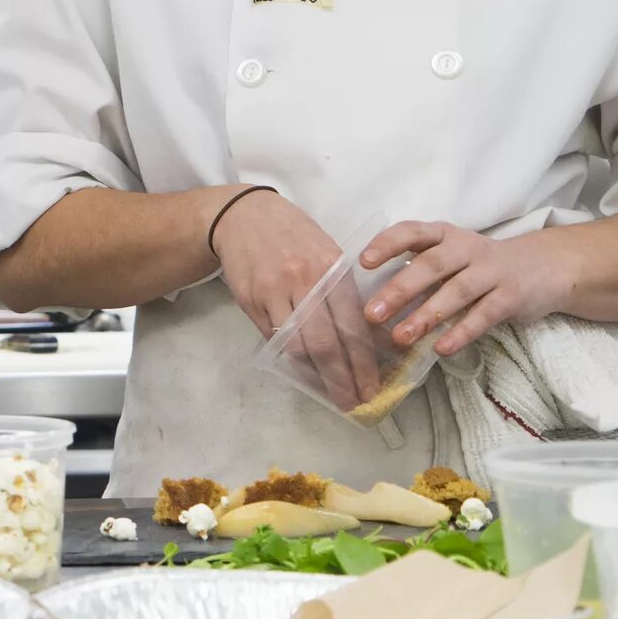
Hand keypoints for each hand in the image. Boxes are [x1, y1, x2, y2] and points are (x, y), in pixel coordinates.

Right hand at [212, 190, 378, 410]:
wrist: (245, 215)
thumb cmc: (295, 235)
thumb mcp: (328, 253)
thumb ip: (343, 293)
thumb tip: (366, 340)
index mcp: (332, 269)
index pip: (353, 325)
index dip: (363, 363)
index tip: (372, 388)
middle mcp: (305, 281)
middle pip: (326, 344)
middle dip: (342, 380)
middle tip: (354, 402)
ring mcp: (274, 292)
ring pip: (298, 346)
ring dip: (317, 376)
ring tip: (332, 393)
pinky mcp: (251, 300)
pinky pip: (275, 338)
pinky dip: (291, 358)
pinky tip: (304, 370)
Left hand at [360, 222, 567, 357]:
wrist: (544, 266)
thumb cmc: (480, 264)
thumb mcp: (451, 254)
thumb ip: (419, 267)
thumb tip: (373, 297)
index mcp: (445, 235)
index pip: (413, 231)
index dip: (388, 244)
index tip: (363, 262)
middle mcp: (467, 248)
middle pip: (431, 265)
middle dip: (399, 290)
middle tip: (371, 314)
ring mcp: (491, 272)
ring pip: (456, 291)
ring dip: (426, 315)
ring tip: (400, 337)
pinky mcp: (510, 297)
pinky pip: (483, 316)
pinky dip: (461, 332)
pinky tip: (440, 348)